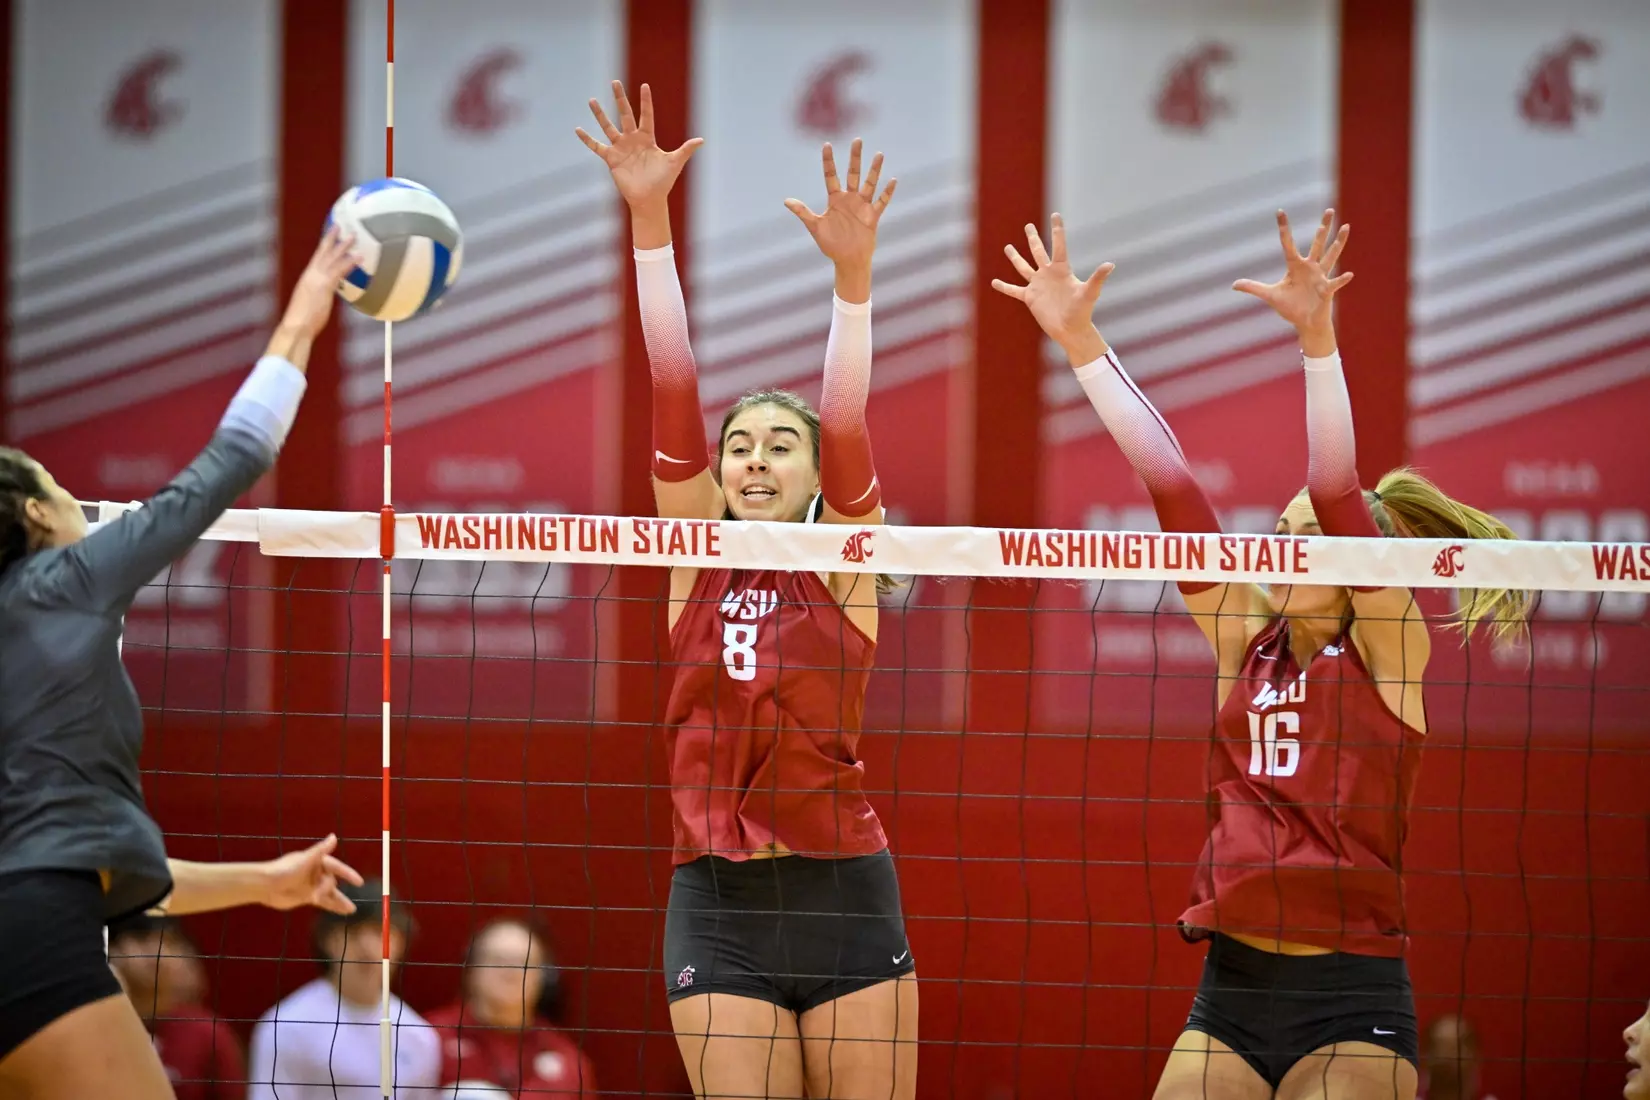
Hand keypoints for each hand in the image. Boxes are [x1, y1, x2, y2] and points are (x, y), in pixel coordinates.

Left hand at [259, 835, 364, 914]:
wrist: (264, 886)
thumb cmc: (283, 870)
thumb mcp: (304, 860)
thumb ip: (320, 850)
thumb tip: (334, 836)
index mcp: (317, 861)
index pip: (337, 867)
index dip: (348, 874)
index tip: (359, 882)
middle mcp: (317, 873)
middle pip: (331, 882)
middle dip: (329, 890)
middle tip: (318, 896)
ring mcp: (313, 886)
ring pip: (331, 894)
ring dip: (340, 901)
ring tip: (351, 910)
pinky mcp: (307, 897)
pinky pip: (323, 902)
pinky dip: (332, 906)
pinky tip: (342, 912)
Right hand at [277, 226, 359, 339]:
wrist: (296, 327)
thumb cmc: (303, 322)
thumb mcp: (310, 305)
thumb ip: (319, 297)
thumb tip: (325, 299)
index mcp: (307, 279)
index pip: (316, 258)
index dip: (323, 246)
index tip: (329, 236)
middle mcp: (311, 275)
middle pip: (322, 251)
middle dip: (331, 237)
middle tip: (339, 226)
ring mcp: (317, 279)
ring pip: (331, 257)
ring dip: (343, 245)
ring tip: (353, 236)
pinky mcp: (324, 285)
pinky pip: (339, 270)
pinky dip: (350, 262)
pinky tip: (359, 256)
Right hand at [576, 80, 702, 212]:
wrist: (649, 199)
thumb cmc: (663, 182)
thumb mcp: (674, 163)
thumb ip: (686, 150)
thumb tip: (701, 140)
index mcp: (648, 138)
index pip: (646, 115)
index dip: (646, 101)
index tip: (644, 85)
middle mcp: (633, 139)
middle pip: (625, 114)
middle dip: (619, 98)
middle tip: (614, 82)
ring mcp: (621, 148)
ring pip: (608, 127)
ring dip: (600, 114)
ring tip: (591, 100)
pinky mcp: (611, 159)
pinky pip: (597, 146)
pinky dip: (587, 139)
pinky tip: (578, 129)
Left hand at [784, 139, 896, 278]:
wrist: (847, 260)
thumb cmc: (831, 245)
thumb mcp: (815, 227)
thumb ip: (803, 212)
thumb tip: (786, 201)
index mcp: (835, 199)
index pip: (831, 175)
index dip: (828, 161)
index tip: (827, 144)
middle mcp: (849, 199)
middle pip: (852, 173)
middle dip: (855, 157)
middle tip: (858, 140)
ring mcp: (862, 206)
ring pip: (869, 184)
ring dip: (874, 170)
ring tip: (879, 154)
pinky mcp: (872, 216)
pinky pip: (881, 202)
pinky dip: (887, 192)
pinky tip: (893, 180)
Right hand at [991, 213, 1113, 361]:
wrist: (1071, 330)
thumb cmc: (1082, 312)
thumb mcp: (1090, 293)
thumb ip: (1097, 278)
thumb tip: (1110, 264)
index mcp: (1061, 270)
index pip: (1058, 246)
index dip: (1057, 230)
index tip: (1055, 215)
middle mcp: (1048, 274)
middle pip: (1038, 252)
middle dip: (1033, 238)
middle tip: (1028, 226)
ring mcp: (1038, 285)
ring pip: (1024, 267)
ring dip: (1016, 258)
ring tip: (1008, 247)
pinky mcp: (1030, 298)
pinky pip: (1014, 290)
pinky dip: (1004, 287)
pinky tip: (994, 282)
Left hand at [1232, 209, 1351, 347]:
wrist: (1305, 323)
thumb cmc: (1290, 307)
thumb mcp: (1270, 296)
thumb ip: (1253, 288)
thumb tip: (1233, 285)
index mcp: (1295, 266)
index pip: (1288, 244)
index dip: (1284, 229)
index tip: (1280, 211)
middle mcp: (1310, 267)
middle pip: (1318, 243)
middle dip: (1323, 228)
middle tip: (1329, 210)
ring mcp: (1320, 277)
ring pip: (1331, 256)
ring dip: (1338, 243)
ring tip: (1346, 227)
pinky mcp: (1326, 290)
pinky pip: (1334, 284)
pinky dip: (1341, 280)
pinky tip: (1349, 274)